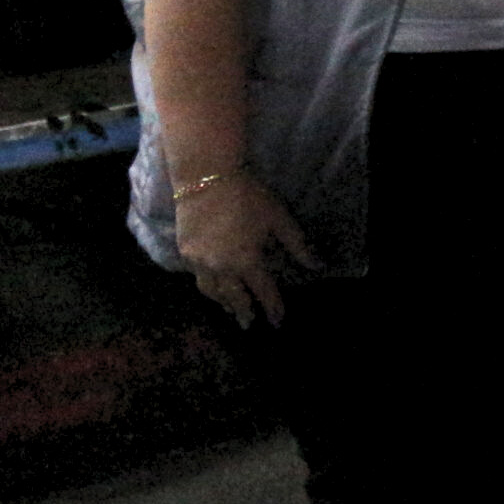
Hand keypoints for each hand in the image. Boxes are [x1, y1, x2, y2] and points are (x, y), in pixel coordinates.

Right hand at [175, 170, 318, 327]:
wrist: (206, 178)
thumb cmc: (248, 197)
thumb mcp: (279, 220)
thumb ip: (298, 246)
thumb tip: (318, 265)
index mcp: (246, 261)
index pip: (263, 292)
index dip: (273, 307)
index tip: (278, 322)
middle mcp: (220, 267)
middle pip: (234, 297)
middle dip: (244, 312)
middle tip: (250, 325)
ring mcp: (198, 261)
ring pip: (211, 291)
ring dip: (223, 303)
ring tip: (231, 310)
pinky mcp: (185, 252)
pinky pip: (198, 278)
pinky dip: (208, 287)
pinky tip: (213, 288)